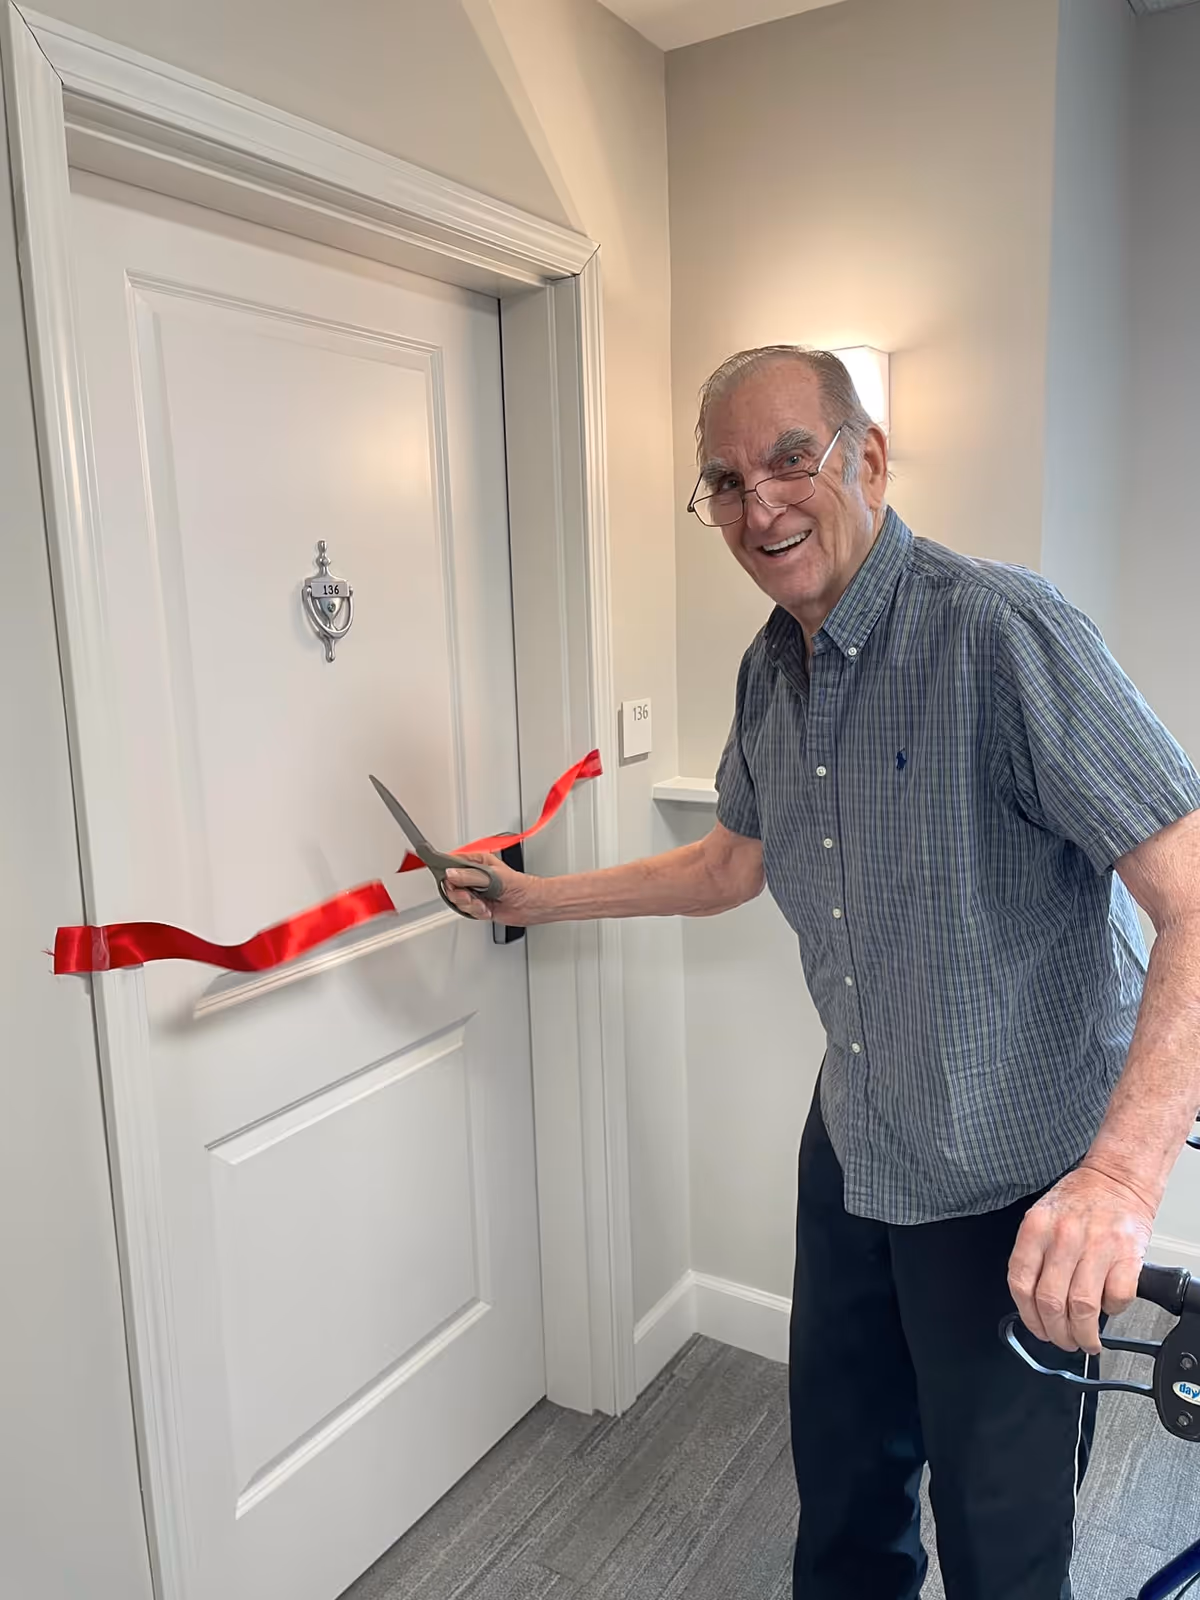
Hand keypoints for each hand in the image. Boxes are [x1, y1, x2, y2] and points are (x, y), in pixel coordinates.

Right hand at [442, 852, 543, 923]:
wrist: (532, 904)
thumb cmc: (520, 885)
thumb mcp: (492, 877)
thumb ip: (469, 876)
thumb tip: (451, 874)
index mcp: (477, 861)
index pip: (452, 863)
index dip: (446, 870)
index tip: (445, 877)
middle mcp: (474, 876)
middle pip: (451, 884)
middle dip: (459, 893)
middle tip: (468, 896)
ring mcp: (476, 891)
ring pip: (458, 899)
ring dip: (469, 905)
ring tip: (481, 904)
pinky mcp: (478, 905)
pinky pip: (467, 910)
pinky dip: (476, 912)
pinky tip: (486, 910)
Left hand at [1007, 1166, 1154, 1354]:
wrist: (1117, 1179)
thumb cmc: (1079, 1200)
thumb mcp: (1042, 1217)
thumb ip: (1034, 1255)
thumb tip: (1032, 1303)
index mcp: (1036, 1227)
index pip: (1020, 1283)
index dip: (1027, 1316)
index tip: (1037, 1329)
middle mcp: (1063, 1237)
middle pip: (1050, 1302)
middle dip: (1055, 1333)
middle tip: (1062, 1341)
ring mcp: (1096, 1246)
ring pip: (1082, 1307)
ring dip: (1083, 1334)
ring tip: (1085, 1341)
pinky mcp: (1127, 1255)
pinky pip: (1117, 1297)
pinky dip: (1113, 1311)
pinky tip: (1108, 1309)